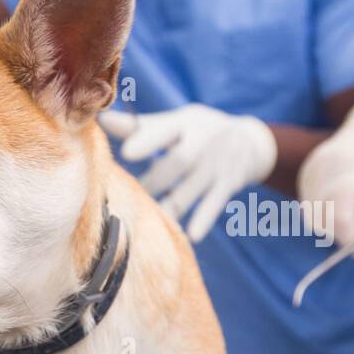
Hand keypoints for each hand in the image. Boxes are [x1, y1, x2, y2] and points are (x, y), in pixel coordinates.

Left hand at [100, 104, 276, 241]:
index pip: (164, 130)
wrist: (251, 141)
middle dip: (156, 179)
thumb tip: (101, 119)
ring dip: (170, 204)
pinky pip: (214, 204)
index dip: (146, 141)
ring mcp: (216, 166)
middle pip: (178, 161)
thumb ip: (140, 126)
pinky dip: (204, 219)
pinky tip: (191, 235)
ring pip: (191, 188)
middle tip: (132, 193)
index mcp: (185, 123)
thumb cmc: (199, 130)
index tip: (126, 152)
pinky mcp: (227, 185)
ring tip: (148, 217)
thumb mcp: (177, 122)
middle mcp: (203, 142)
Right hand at [296, 89, 353, 263]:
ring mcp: (312, 169)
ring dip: (339, 229)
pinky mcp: (309, 173)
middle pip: (325, 219)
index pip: (341, 214)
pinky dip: (330, 218)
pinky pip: (312, 207)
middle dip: (349, 237)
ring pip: (315, 216)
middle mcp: (324, 166)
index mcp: (350, 165)